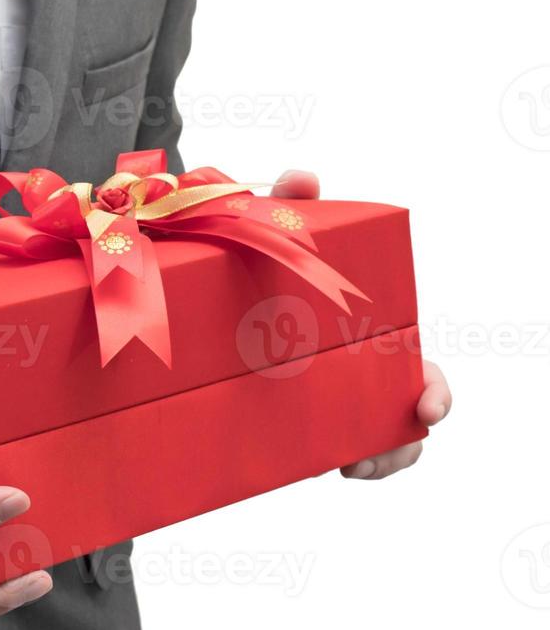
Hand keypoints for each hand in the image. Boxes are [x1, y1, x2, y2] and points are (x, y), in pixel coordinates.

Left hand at [269, 170, 452, 479]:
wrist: (209, 277)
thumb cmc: (264, 255)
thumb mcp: (279, 228)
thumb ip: (291, 202)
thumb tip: (303, 177)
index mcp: (373, 334)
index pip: (421, 372)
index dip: (433, 394)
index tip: (426, 411)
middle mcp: (358, 370)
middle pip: (398, 421)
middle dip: (396, 448)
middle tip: (364, 462)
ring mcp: (328, 395)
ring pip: (366, 442)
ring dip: (368, 461)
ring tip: (344, 467)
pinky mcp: (291, 415)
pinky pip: (320, 449)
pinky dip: (322, 460)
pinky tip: (314, 463)